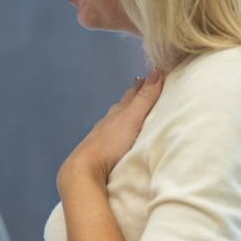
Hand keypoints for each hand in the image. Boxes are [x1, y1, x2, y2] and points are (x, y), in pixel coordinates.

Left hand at [60, 69, 164, 185]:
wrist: (85, 169)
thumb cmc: (110, 143)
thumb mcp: (131, 119)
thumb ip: (144, 99)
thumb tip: (156, 71)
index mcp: (117, 112)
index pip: (132, 94)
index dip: (143, 85)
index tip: (154, 75)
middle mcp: (108, 121)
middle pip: (124, 106)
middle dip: (135, 98)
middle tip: (146, 89)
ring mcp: (102, 136)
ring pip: (117, 120)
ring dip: (128, 115)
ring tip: (136, 112)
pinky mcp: (101, 151)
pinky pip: (115, 136)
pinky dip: (122, 131)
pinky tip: (122, 136)